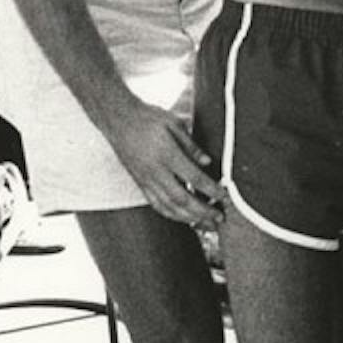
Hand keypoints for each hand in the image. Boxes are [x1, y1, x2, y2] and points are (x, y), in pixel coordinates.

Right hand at [105, 101, 224, 226]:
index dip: (210, 189)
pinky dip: (172, 215)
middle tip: (220, 218)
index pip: (193, 177)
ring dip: (189, 219)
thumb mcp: (174, 123)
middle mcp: (154, 171)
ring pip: (168, 207)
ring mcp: (145, 180)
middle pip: (181, 198)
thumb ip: (191, 145)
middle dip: (202, 211)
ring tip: (207, 224)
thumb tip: (208, 162)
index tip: (225, 196)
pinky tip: (185, 219)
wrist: (118, 120)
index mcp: (166, 154)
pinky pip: (156, 205)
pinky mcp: (140, 183)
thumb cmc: (148, 118)